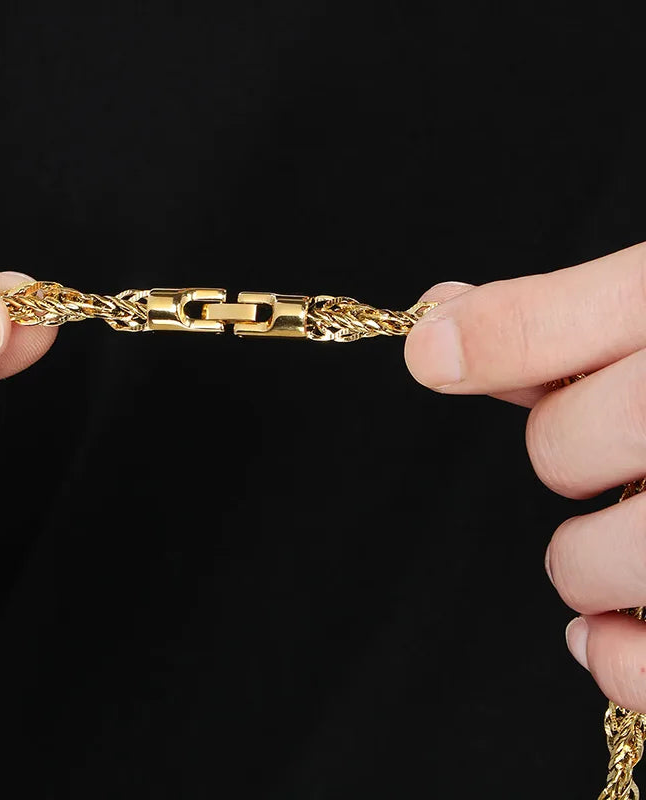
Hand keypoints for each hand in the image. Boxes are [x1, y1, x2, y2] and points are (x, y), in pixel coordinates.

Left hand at [404, 245, 645, 713]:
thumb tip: (446, 325)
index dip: (491, 338)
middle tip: (619, 444)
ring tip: (634, 530)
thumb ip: (563, 317)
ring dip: (585, 556)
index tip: (433, 352)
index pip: (558, 327)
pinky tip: (610, 635)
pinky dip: (624, 660)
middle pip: (562, 447)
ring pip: (589, 558)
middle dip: (566, 450)